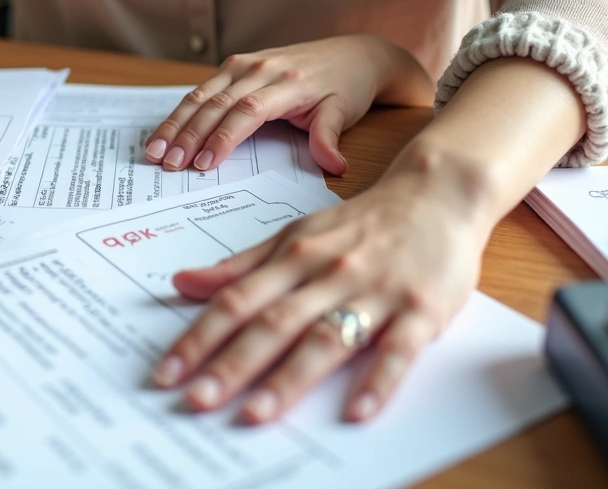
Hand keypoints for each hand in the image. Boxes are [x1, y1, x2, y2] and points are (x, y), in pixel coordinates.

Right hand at [144, 35, 431, 174]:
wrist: (354, 54)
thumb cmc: (347, 87)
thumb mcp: (345, 113)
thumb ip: (330, 138)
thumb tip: (334, 166)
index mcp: (287, 82)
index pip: (247, 112)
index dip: (223, 138)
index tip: (204, 165)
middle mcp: (260, 68)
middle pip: (216, 104)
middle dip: (188, 136)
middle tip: (168, 164)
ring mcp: (244, 63)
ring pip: (201, 96)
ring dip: (175, 124)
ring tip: (155, 151)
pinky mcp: (236, 65)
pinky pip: (203, 90)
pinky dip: (181, 113)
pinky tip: (165, 133)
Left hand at [149, 171, 484, 422]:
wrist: (439, 193)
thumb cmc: (363, 223)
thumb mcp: (296, 234)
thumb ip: (241, 265)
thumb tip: (181, 282)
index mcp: (294, 256)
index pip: (236, 301)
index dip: (199, 336)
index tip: (167, 372)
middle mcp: (328, 274)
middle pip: (273, 322)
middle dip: (232, 364)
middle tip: (196, 400)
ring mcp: (376, 292)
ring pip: (326, 338)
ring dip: (290, 378)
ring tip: (256, 413)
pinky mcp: (421, 310)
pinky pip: (398, 349)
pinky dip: (378, 380)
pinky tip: (357, 412)